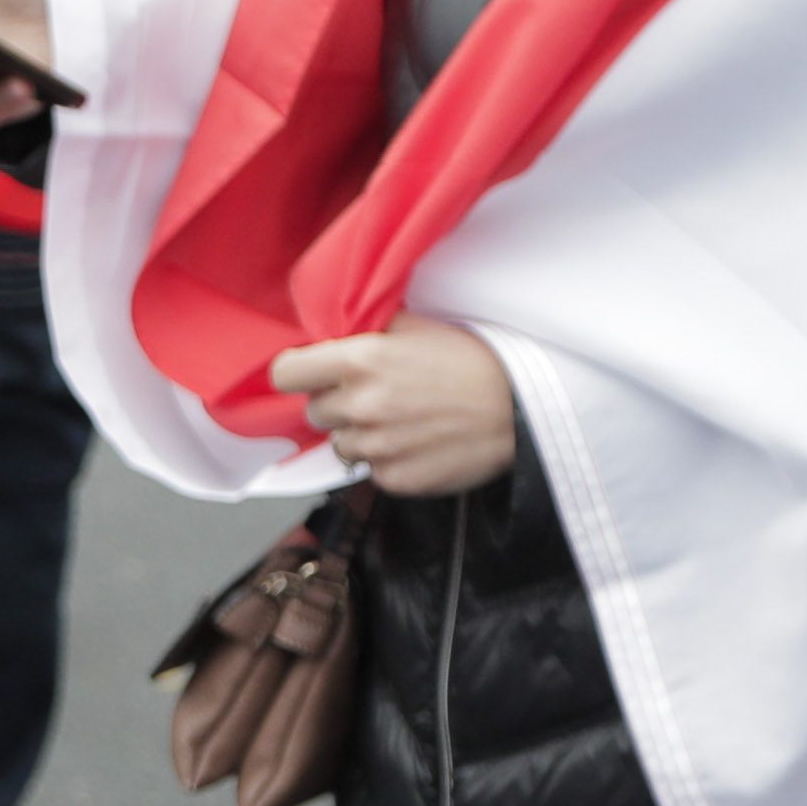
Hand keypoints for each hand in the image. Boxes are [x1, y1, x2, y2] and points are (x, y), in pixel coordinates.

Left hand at [268, 315, 516, 493]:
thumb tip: (330, 335)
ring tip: (401, 420)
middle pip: (314, 411)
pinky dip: (387, 460)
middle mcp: (360, 405)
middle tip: (376, 395)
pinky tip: (416, 443)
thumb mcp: (418, 327)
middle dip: (337, 403)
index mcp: (360, 360)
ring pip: (340, 444)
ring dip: (360, 434)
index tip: (312, 375)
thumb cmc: (473, 362)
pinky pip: (371, 470)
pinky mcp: (395, 478)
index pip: (286, 374)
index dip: (299, 373)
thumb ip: (368, 331)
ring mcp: (376, 447)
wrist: (520, 409)